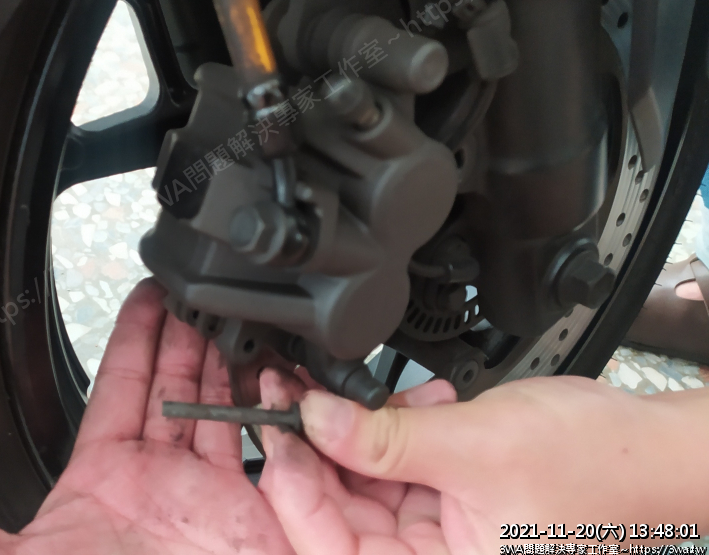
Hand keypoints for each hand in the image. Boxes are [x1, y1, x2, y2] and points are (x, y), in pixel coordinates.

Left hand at [0, 279, 294, 554]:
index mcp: (101, 484)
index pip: (118, 389)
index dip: (134, 339)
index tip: (146, 298)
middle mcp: (157, 484)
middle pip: (175, 387)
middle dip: (186, 335)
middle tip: (197, 288)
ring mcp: (206, 497)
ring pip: (222, 409)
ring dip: (228, 362)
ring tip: (234, 315)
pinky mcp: (246, 511)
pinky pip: (264, 445)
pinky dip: (268, 408)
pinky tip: (269, 373)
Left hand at [261, 371, 708, 554]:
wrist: (656, 446)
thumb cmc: (600, 468)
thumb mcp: (476, 448)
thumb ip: (387, 439)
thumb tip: (313, 419)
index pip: (334, 547)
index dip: (296, 487)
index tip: (277, 428)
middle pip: (342, 513)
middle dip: (322, 449)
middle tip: (298, 393)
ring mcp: (442, 532)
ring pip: (365, 484)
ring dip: (363, 432)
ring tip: (374, 393)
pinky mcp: (451, 499)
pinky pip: (400, 465)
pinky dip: (398, 428)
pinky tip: (417, 402)